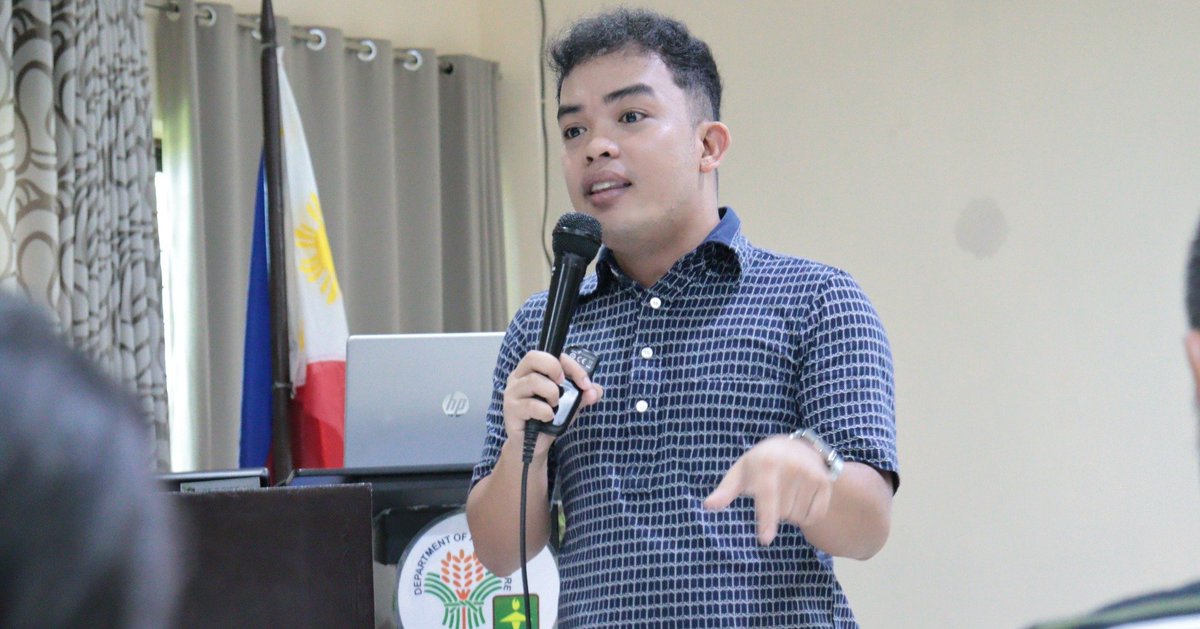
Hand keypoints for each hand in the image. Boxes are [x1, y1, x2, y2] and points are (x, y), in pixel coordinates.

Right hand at [501, 350, 602, 459]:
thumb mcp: (569, 404)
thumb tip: (595, 391)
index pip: (550, 354)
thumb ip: (582, 395)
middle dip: (555, 368)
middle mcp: (518, 377)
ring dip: (552, 393)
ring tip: (555, 406)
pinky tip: (547, 418)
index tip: (585, 382)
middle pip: (534, 357)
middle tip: (563, 384)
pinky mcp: (511, 409)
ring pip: (533, 380)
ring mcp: (512, 393)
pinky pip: (530, 405)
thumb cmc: (547, 418)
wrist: (531, 446)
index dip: (570, 365)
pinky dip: (545, 412)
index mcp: (531, 370)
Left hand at [703, 434, 832, 544]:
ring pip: (797, 516)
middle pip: (782, 513)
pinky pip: (814, 515)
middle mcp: (792, 467)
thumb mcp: (740, 472)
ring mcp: (811, 474)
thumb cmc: (760, 463)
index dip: (766, 520)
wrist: (795, 445)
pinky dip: (806, 515)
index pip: (767, 498)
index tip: (765, 539)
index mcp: (767, 464)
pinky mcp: (824, 483)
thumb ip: (725, 490)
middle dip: (775, 510)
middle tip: (775, 491)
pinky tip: (801, 497)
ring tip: (787, 491)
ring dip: (790, 513)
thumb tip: (708, 505)